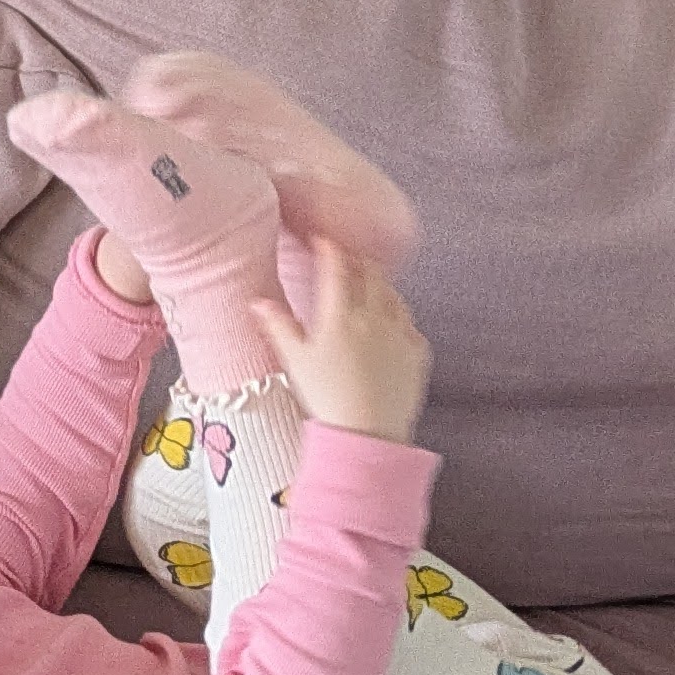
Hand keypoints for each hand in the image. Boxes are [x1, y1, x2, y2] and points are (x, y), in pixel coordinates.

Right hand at [260, 239, 428, 445]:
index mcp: (340, 317)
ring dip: (381, 286)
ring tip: (370, 288)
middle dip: (359, 262)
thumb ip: (277, 326)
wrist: (366, 432)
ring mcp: (399, 334)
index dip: (330, 250)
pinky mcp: (417, 353)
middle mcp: (373, 318)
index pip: (337, 269)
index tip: (324, 242)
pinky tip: (391, 324)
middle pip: (371, 274)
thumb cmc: (326, 398)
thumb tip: (257, 302)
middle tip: (349, 260)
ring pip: (394, 296)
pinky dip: (400, 318)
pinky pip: (411, 325)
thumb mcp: (294, 361)